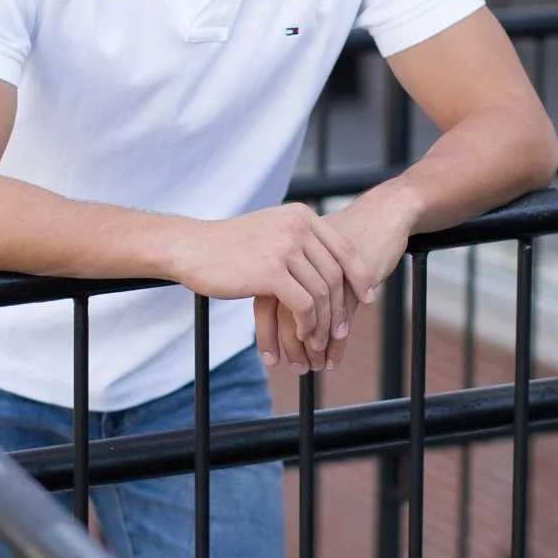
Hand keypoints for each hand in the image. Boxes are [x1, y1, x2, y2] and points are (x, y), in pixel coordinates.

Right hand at [175, 203, 375, 368]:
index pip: (343, 248)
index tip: (366, 297)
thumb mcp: (270, 231)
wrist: (191, 248)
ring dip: (324, 323)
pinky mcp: (270, 271)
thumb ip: (298, 240)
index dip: (359, 275)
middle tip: (342, 331)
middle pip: (335, 274)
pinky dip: (308, 324)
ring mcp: (284, 247)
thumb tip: (325, 264)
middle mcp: (297, 226)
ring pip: (321, 292)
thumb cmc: (228, 246)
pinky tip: (303, 335)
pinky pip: (304, 304)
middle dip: (341, 308)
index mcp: (301, 216)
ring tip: (320, 341)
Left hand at [257, 184, 415, 373]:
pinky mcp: (353, 280)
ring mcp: (326, 271)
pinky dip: (335, 344)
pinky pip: (340, 319)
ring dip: (313, 349)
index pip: (266, 302)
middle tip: (296, 369)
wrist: (380, 215)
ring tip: (315, 367)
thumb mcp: (312, 256)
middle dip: (290, 347)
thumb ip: (292, 279)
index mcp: (283, 256)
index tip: (271, 358)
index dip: (267, 334)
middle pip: (286, 314)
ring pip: (313, 319)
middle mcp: (300, 262)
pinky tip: (332, 359)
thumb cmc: (345, 236)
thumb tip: (276, 314)